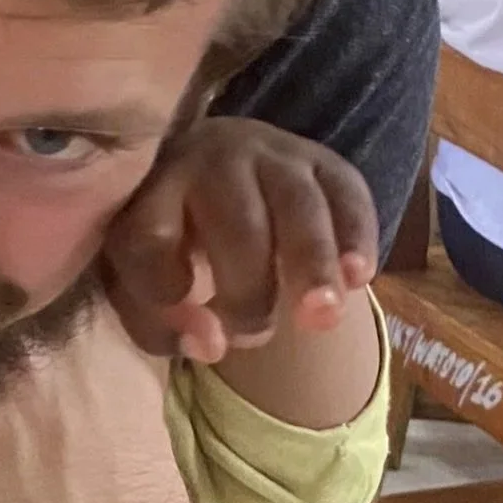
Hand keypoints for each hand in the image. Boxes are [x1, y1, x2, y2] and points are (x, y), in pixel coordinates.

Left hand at [99, 118, 376, 364]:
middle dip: (249, 290)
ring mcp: (273, 156)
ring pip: (298, 204)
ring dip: (312, 264)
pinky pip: (348, 194)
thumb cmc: (173, 242)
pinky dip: (356, 237)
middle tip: (254, 337)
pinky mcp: (325, 162)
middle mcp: (211, 161)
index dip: (164, 292)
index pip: (149, 238)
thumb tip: (212, 346)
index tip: (193, 332)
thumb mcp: (144, 282)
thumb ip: (162, 323)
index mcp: (152, 190)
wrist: (219, 176)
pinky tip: (358, 279)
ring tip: (322, 318)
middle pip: (236, 223)